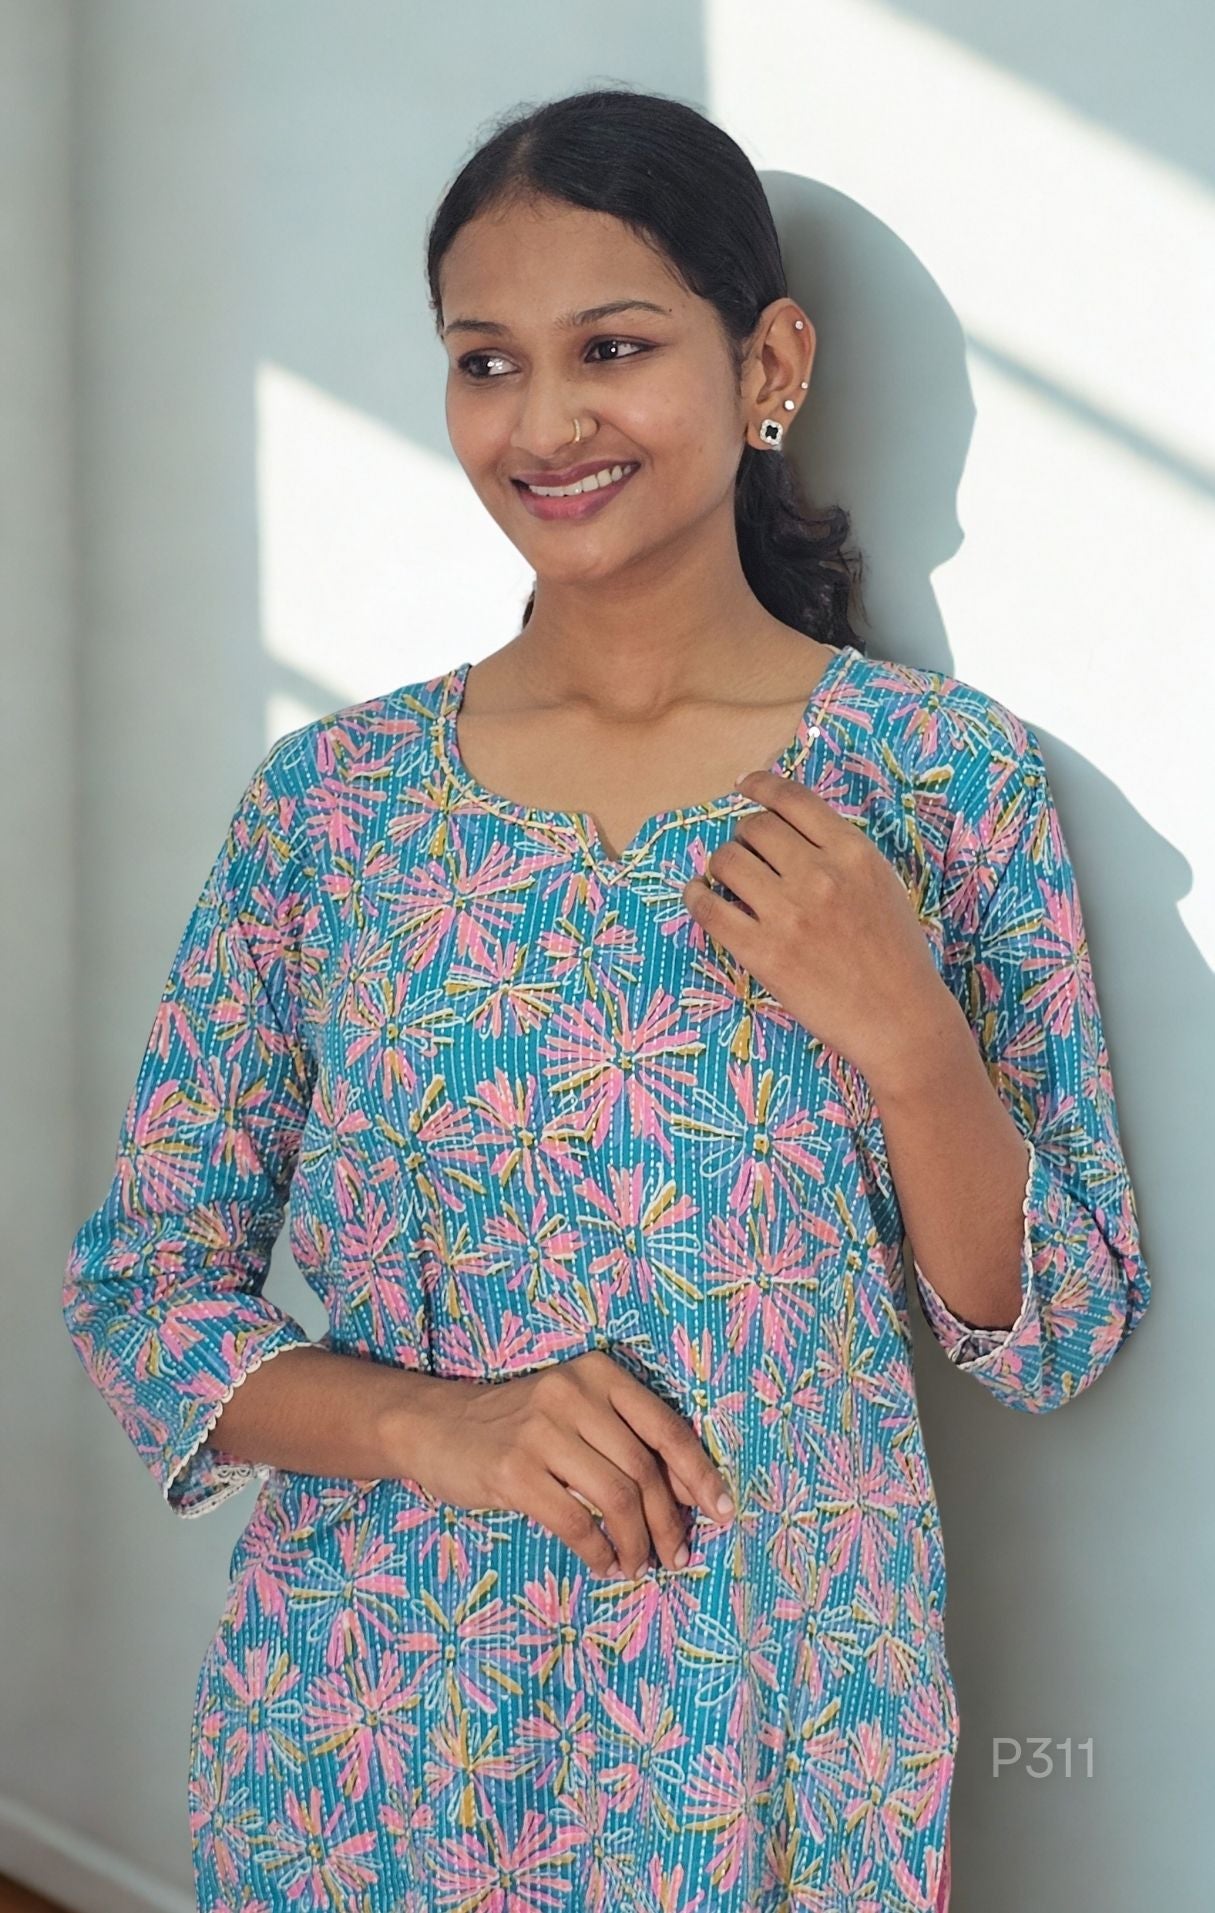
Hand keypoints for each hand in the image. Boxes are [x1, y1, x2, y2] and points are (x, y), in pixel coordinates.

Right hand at [398, 1351, 736, 1579]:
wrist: (436, 1425)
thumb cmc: (519, 1425)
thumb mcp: (574, 1412)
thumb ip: (624, 1440)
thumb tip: (688, 1497)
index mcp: (599, 1374)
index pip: (666, 1428)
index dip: (701, 1475)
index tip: (724, 1513)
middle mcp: (573, 1393)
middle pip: (643, 1471)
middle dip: (669, 1524)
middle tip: (677, 1557)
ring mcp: (540, 1431)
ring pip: (615, 1498)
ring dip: (636, 1543)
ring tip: (638, 1565)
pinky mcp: (512, 1471)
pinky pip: (575, 1522)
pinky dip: (598, 1551)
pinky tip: (603, 1563)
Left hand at [682, 768, 947, 1089]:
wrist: (901, 1020)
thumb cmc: (896, 954)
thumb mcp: (881, 884)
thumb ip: (840, 852)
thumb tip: (788, 827)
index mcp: (853, 853)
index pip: (793, 799)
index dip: (760, 785)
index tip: (743, 785)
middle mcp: (819, 875)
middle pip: (755, 828)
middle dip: (744, 836)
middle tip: (746, 854)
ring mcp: (789, 914)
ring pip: (727, 861)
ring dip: (720, 864)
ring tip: (726, 879)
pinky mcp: (764, 953)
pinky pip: (709, 909)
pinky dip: (696, 896)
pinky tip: (699, 896)